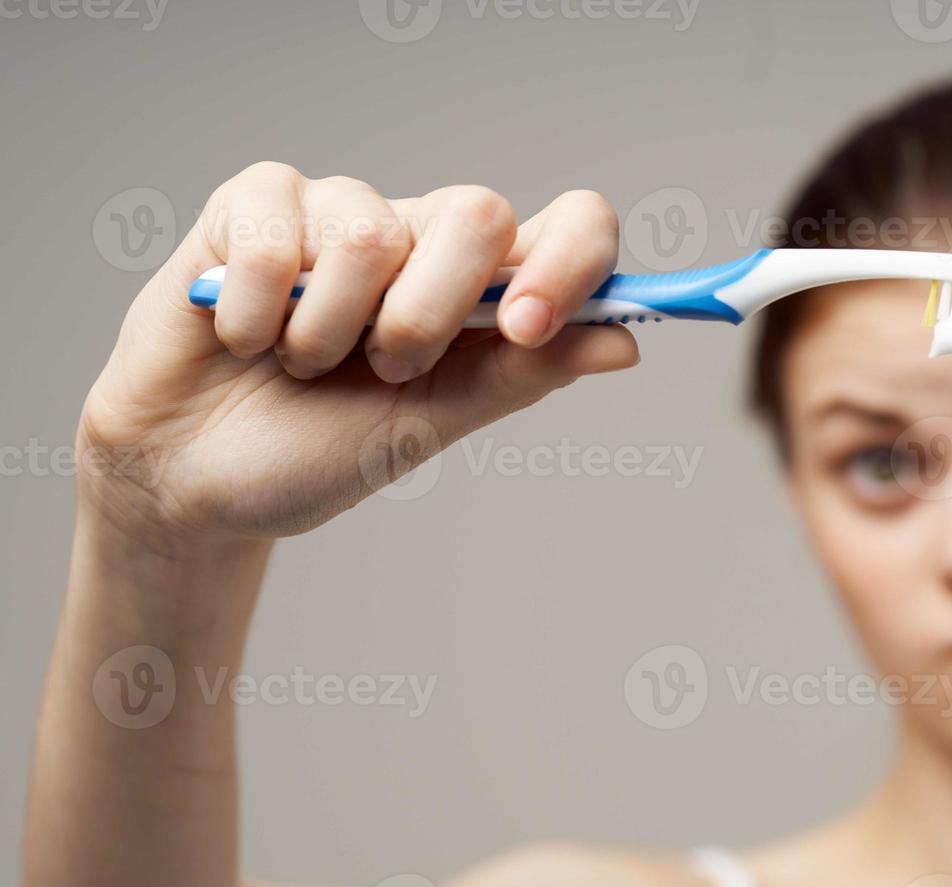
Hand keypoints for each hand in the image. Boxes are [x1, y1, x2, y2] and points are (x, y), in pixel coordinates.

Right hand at [78, 163, 637, 548]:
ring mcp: (338, 213)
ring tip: (300, 363)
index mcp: (482, 290)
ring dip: (329, 328)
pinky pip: (275, 227)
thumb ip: (521, 375)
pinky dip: (255, 308)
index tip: (527, 329)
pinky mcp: (253, 205)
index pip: (571, 225)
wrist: (195, 482)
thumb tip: (624, 341)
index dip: (572, 263)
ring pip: (370, 230)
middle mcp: (421, 238)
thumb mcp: (430, 424)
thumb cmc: (317, 452)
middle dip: (428, 315)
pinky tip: (241, 336)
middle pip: (479, 212)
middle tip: (385, 369)